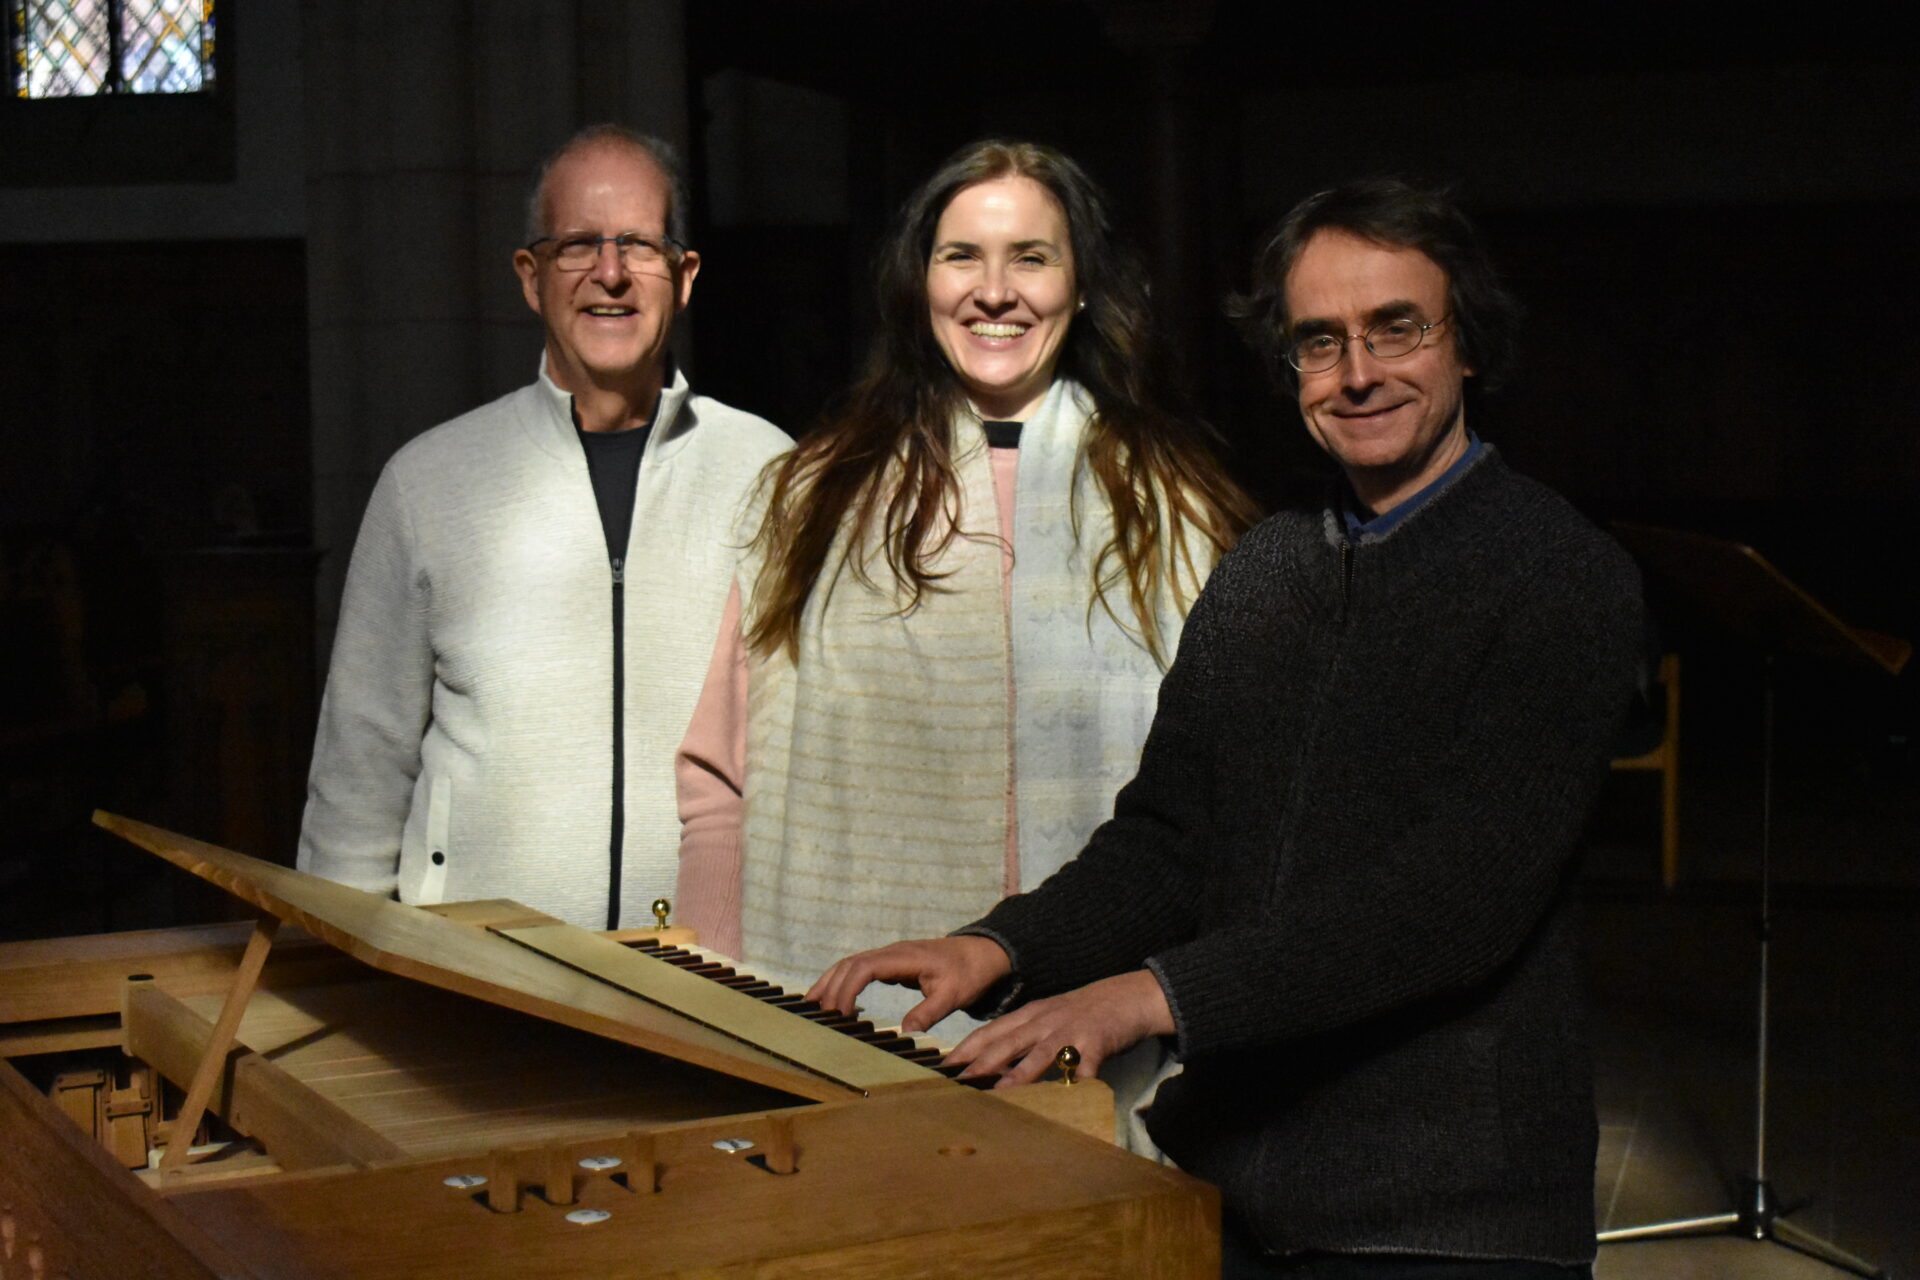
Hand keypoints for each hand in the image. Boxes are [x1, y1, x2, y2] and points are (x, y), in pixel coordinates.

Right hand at [807, 936, 1011, 1033]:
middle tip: (815, 1014)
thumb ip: (928, 1012)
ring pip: (851, 963)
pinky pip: (861, 969)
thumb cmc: (969, 973)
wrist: (981, 953)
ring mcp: (890, 956)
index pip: (865, 967)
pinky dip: (844, 982)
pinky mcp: (892, 963)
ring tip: (812, 1005)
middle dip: (830, 987)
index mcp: (904, 957)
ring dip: (831, 982)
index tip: (839, 1013)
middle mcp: (892, 952)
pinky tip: (838, 1003)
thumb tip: (904, 1033)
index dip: (847, 988)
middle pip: (850, 963)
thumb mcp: (953, 996)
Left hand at [945, 969, 1173, 1087]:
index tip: (944, 1066)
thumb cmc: (1082, 1013)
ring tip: (1003, 1093)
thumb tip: (992, 1066)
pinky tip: (1071, 1095)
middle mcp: (1045, 1020)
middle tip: (959, 1081)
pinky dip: (1079, 1079)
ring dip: (1022, 1073)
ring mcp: (1071, 1029)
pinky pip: (1087, 1063)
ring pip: (1042, 1052)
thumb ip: (1023, 1037)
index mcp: (1030, 1015)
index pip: (991, 1031)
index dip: (966, 1048)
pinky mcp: (1098, 1040)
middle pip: (1009, 1041)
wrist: (1127, 996)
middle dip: (983, 1061)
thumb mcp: (1047, 1018)